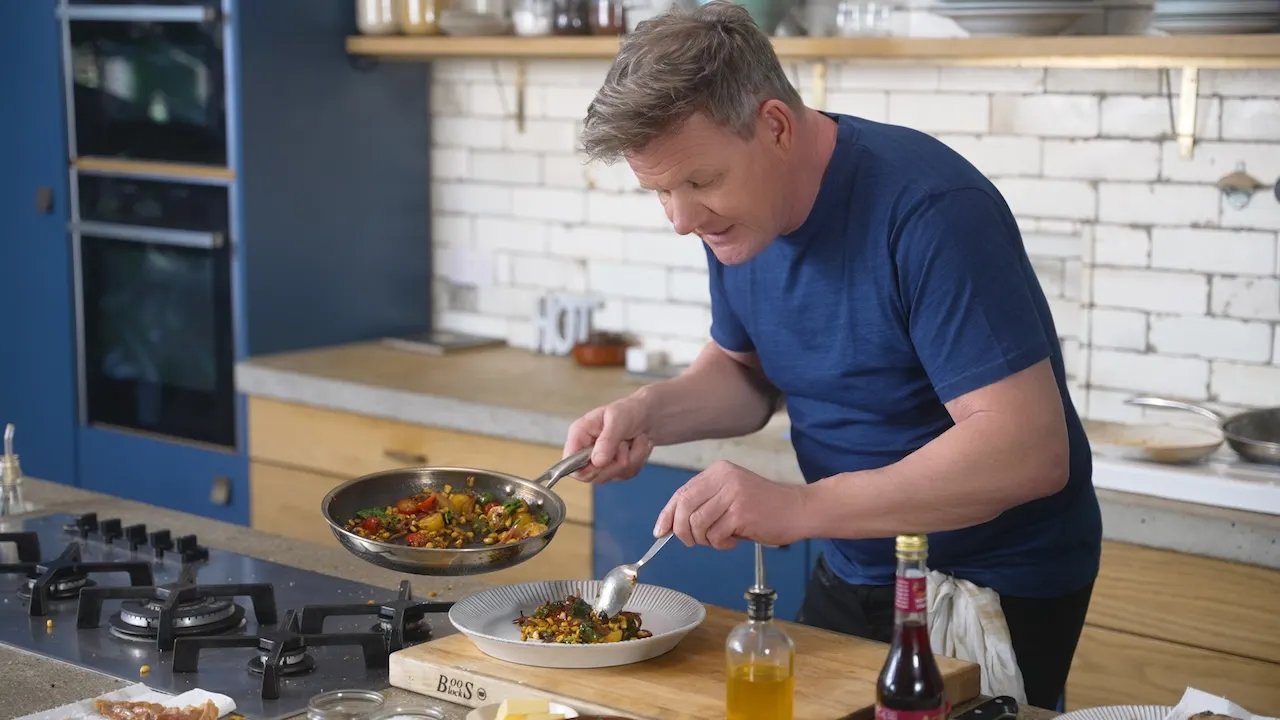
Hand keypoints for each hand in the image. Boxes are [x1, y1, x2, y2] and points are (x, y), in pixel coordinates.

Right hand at [563, 394, 655, 483]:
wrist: (648, 416)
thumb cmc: (629, 411)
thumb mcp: (618, 419)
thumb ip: (606, 440)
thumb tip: (597, 461)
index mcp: (579, 434)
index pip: (568, 462)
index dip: (584, 468)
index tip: (603, 462)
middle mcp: (586, 451)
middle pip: (592, 475)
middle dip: (615, 461)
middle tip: (625, 443)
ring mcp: (601, 462)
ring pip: (613, 475)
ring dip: (631, 457)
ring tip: (633, 440)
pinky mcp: (615, 469)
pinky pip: (626, 474)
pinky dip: (637, 460)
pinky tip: (637, 446)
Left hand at [653, 460, 808, 549]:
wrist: (799, 509)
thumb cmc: (765, 507)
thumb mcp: (731, 495)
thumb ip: (705, 504)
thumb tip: (671, 525)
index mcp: (718, 471)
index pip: (681, 493)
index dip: (668, 514)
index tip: (660, 531)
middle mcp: (723, 478)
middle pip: (684, 507)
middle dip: (682, 531)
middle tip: (693, 542)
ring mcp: (732, 494)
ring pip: (697, 523)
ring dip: (705, 539)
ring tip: (721, 538)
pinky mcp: (741, 512)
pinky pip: (715, 535)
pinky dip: (720, 543)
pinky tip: (734, 540)